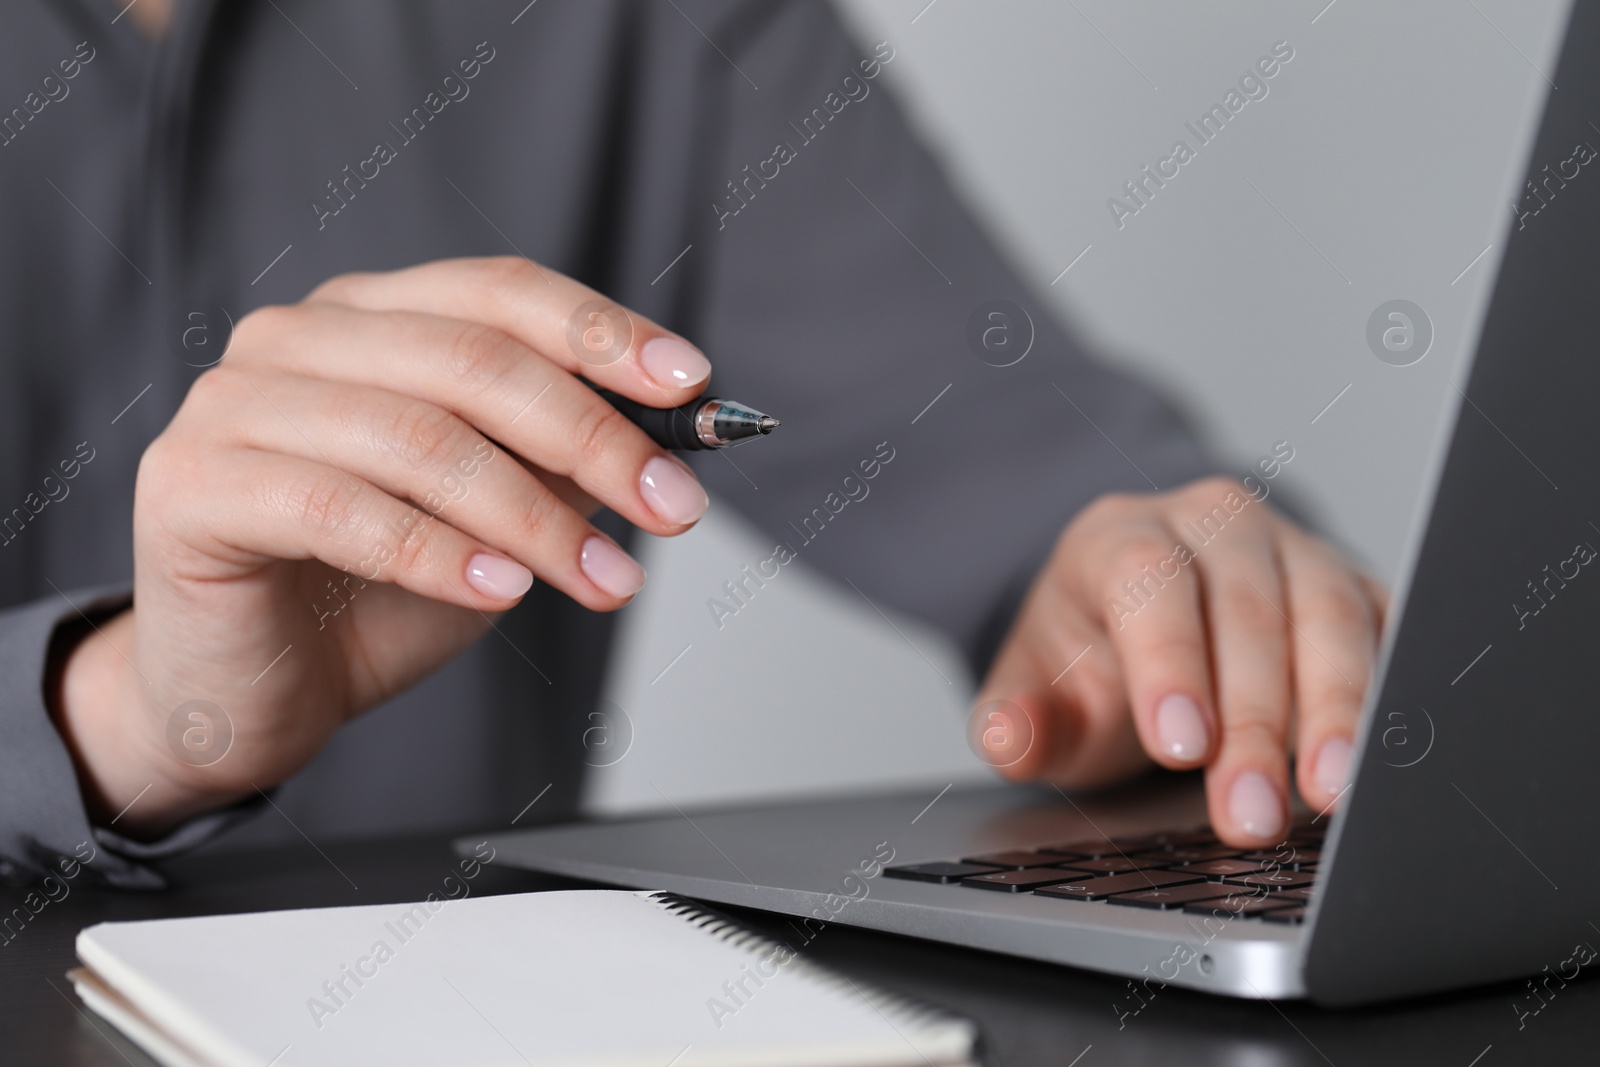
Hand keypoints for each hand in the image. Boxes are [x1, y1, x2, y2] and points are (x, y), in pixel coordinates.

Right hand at [54, 257, 714, 835]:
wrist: (253, 690)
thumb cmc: (371, 593)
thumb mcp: (497, 517)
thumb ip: (560, 463)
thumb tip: (670, 434)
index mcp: (371, 318)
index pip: (500, 292)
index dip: (602, 332)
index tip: (689, 386)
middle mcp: (297, 337)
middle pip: (473, 360)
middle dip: (595, 437)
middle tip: (673, 508)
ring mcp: (233, 403)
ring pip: (419, 437)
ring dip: (536, 518)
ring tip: (606, 578)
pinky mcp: (192, 486)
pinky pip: (342, 509)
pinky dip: (440, 553)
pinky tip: (503, 591)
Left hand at [971, 477, 1386, 846]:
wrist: (1144, 627)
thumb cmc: (1094, 662)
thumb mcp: (1038, 693)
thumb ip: (1016, 721)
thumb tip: (1008, 739)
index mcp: (1123, 536)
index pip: (1150, 578)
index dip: (1169, 660)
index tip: (1181, 746)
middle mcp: (1215, 526)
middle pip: (1246, 607)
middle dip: (1252, 721)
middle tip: (1248, 814)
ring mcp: (1295, 552)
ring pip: (1329, 615)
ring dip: (1334, 712)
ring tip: (1328, 796)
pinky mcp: (1357, 593)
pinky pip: (1387, 635)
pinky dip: (1386, 698)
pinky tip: (1380, 763)